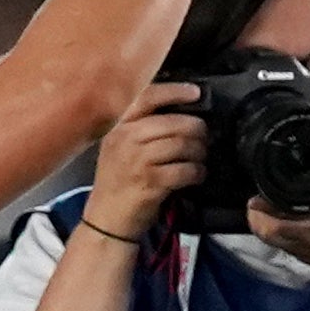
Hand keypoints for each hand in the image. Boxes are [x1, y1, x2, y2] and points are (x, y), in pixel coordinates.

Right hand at [81, 88, 205, 242]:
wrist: (107, 218)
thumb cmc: (118, 181)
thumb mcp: (120, 146)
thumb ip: (142, 126)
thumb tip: (181, 111)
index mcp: (118, 126)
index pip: (148, 97)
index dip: (176, 92)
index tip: (196, 93)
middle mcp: (126, 139)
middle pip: (174, 122)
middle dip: (197, 129)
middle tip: (203, 137)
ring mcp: (138, 161)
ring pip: (183, 145)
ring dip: (199, 152)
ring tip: (199, 158)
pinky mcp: (151, 183)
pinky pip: (185, 170)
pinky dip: (196, 172)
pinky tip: (196, 175)